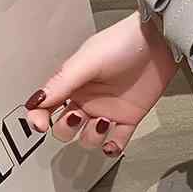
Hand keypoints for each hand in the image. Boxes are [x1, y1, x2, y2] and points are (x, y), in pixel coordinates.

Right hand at [25, 12, 176, 156]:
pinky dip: (113, 148)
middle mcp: (87, 100)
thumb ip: (62, 83)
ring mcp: (108, 110)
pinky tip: (112, 144)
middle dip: (67, 129)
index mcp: (71, 85)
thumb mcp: (87, 61)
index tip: (40, 126)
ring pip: (89, 138)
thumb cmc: (121, 44)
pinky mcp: (129, 118)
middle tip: (78, 117)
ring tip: (105, 122)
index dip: (38, 119)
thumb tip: (36, 102)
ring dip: (92, 137)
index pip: (45, 107)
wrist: (157, 43)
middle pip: (65, 128)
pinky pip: (117, 141)